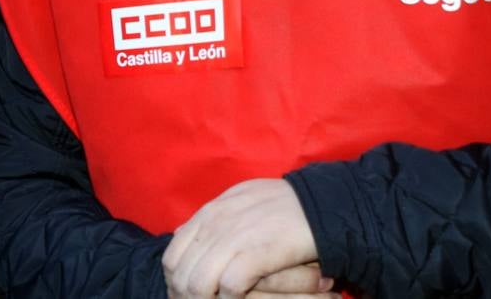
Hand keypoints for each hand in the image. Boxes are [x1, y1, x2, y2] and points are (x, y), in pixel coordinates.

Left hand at [163, 178, 329, 298]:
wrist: (318, 204)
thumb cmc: (281, 205)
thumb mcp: (237, 202)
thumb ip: (211, 219)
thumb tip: (183, 232)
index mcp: (208, 214)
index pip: (172, 256)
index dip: (175, 283)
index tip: (186, 298)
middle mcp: (214, 225)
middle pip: (180, 274)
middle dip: (186, 297)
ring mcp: (232, 238)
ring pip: (197, 284)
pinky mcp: (254, 253)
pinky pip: (229, 287)